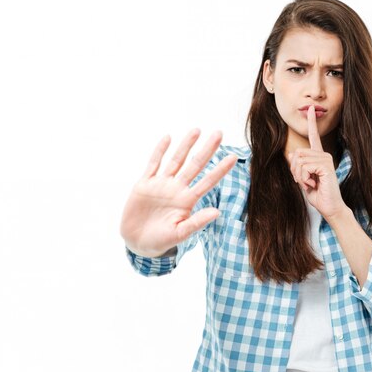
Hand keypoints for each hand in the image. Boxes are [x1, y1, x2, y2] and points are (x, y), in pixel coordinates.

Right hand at [120, 129, 236, 257]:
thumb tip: (218, 212)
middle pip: (194, 165)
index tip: (234, 157)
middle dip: (207, 150)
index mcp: (187, 200)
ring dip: (186, 145)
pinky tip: (167, 138)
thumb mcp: (180, 234)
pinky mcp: (145, 184)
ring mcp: (161, 185)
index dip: (220, 169)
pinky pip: (153, 164)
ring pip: (176, 161)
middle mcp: (177, 189)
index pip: (208, 182)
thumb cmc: (161, 240)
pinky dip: (159, 151)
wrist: (137, 242)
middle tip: (219, 133)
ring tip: (197, 130)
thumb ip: (197, 222)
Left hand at [286, 106, 347, 218]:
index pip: (314, 136)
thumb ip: (298, 167)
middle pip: (296, 153)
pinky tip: (314, 184)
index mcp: (318, 157)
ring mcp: (325, 159)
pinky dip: (304, 178)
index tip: (311, 108)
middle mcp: (323, 155)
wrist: (330, 208)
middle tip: (304, 182)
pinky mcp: (326, 165)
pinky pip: (304, 167)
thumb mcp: (303, 180)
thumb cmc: (319, 196)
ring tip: (310, 184)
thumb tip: (292, 154)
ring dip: (299, 176)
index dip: (312, 122)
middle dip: (294, 170)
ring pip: (298, 161)